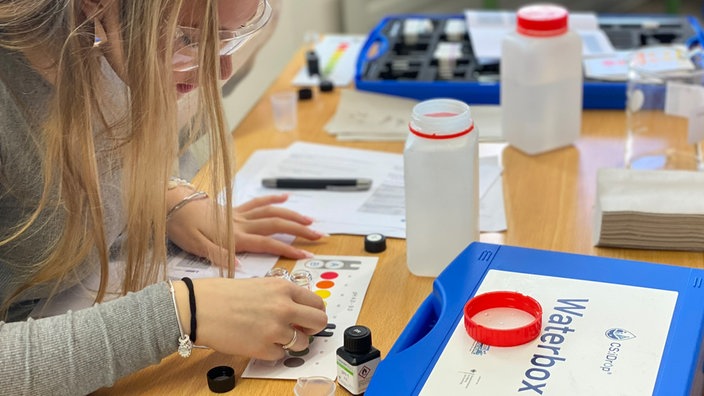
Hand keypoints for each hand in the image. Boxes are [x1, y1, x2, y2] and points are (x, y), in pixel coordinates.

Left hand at [166, 191, 325, 266]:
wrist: (170, 204)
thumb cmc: (181, 227)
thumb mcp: (195, 246)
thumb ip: (219, 255)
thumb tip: (239, 267)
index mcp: (235, 237)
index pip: (268, 243)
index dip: (289, 248)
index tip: (307, 255)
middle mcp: (241, 224)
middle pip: (277, 225)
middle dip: (300, 230)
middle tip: (319, 235)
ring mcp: (239, 215)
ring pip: (272, 212)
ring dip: (293, 215)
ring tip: (310, 220)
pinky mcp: (234, 209)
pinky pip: (258, 202)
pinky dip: (273, 199)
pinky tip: (286, 198)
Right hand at [173, 277, 327, 359]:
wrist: (198, 308)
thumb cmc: (223, 294)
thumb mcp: (260, 285)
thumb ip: (282, 296)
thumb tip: (298, 309)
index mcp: (284, 288)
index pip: (317, 303)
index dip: (315, 312)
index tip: (309, 317)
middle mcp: (284, 308)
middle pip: (319, 323)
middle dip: (313, 329)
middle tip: (302, 331)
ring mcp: (275, 329)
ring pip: (302, 343)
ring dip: (293, 343)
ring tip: (275, 337)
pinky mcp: (263, 348)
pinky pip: (281, 355)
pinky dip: (273, 352)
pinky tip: (259, 342)